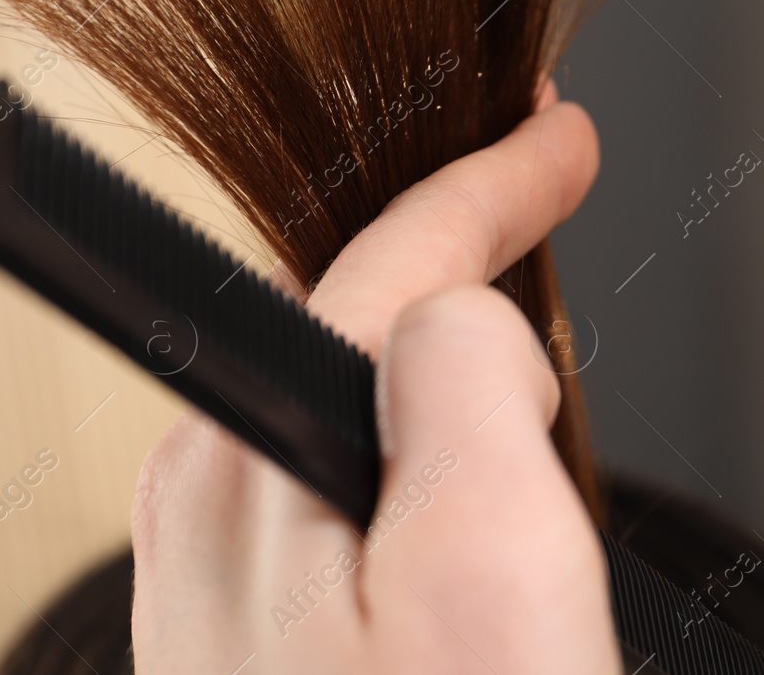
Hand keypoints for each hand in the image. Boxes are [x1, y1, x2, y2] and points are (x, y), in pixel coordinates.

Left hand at [130, 89, 619, 673]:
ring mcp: (213, 579)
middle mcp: (208, 506)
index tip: (555, 139)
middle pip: (354, 310)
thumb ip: (467, 389)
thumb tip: (458, 313)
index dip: (490, 186)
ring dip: (432, 345)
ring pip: (346, 394)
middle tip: (531, 191)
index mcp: (251, 458)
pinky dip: (409, 435)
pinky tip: (453, 456)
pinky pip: (336, 476)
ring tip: (501, 299)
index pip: (388, 257)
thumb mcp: (485, 575)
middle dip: (450, 247)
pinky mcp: (245, 643)